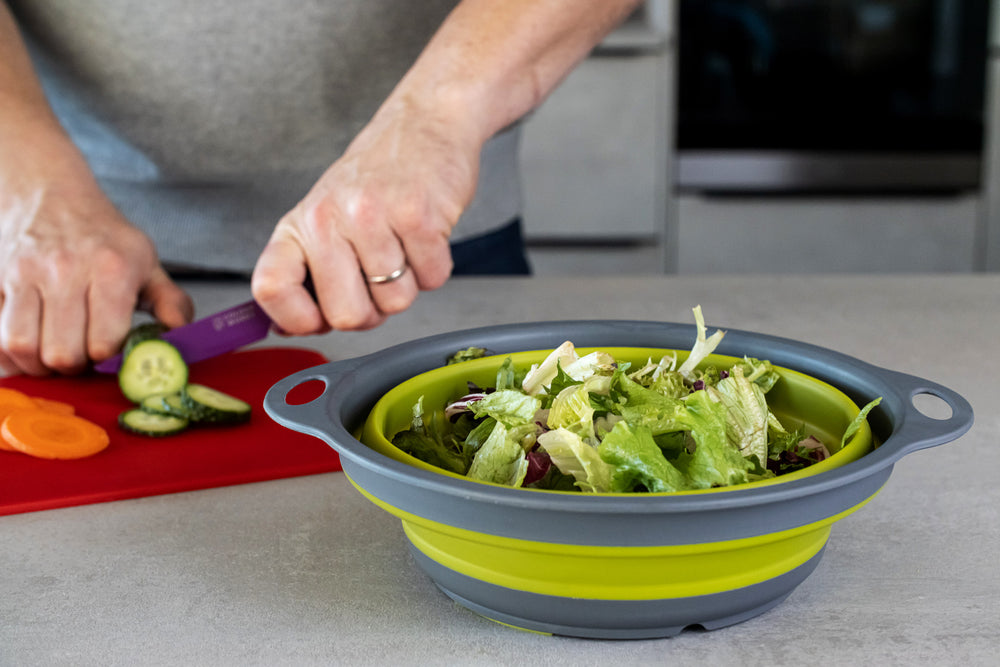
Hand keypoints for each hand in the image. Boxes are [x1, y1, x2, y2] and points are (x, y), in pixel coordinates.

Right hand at [0, 180, 192, 375]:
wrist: (50, 194)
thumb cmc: (104, 237)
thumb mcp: (147, 263)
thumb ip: (170, 303)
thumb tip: (179, 337)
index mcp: (111, 269)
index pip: (103, 342)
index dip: (108, 357)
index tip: (110, 351)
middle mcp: (64, 269)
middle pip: (61, 353)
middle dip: (74, 367)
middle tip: (82, 358)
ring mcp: (22, 273)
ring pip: (20, 346)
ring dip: (38, 365)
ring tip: (54, 356)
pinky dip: (7, 353)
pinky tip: (28, 348)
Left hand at [251, 94, 480, 334]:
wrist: (424, 123)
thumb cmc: (376, 179)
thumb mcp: (325, 218)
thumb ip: (308, 273)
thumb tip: (290, 328)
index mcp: (299, 225)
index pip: (271, 290)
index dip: (297, 320)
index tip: (318, 319)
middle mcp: (328, 219)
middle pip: (346, 316)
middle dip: (372, 311)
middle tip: (379, 278)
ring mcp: (373, 217)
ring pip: (396, 302)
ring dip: (409, 283)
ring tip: (404, 244)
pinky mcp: (419, 216)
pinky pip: (433, 280)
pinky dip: (435, 267)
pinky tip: (426, 235)